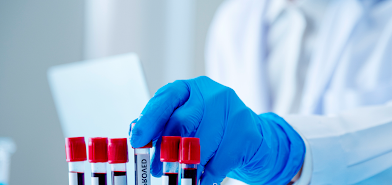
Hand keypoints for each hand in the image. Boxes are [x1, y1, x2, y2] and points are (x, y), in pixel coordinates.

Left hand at [130, 76, 305, 183]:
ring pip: (200, 144)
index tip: (137, 140)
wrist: (254, 139)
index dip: (149, 121)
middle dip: (165, 149)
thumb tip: (137, 136)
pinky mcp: (246, 132)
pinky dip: (206, 175)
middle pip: (182, 121)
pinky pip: (219, 160)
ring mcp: (232, 111)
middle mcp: (212, 94)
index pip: (166, 99)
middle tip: (156, 169)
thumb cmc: (214, 131)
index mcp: (192, 89)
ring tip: (180, 176)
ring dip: (186, 166)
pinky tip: (201, 179)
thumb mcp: (187, 122)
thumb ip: (163, 126)